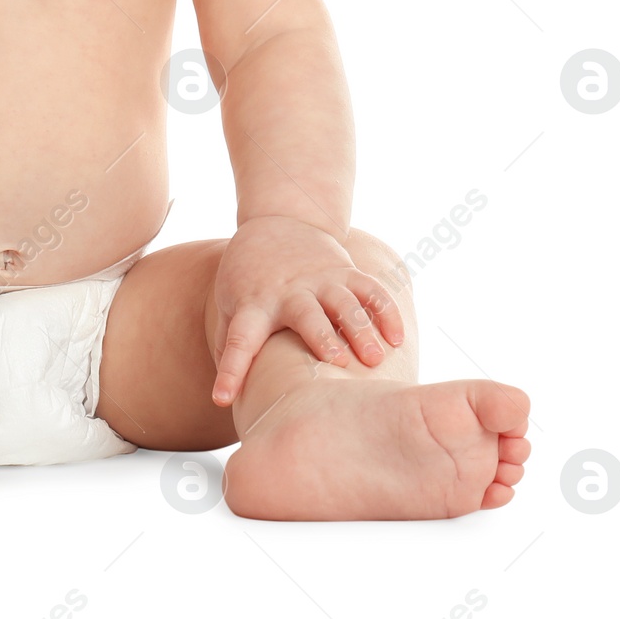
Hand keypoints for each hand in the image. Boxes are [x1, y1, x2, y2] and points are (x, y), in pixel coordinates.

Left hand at [210, 215, 403, 406]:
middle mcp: (288, 291)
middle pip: (305, 314)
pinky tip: (397, 338)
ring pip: (344, 302)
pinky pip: (371, 289)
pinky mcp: (345, 270)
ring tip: (376, 359)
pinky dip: (386, 312)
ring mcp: (319, 279)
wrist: (275, 220)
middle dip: (321, 336)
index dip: (231, 370)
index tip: (221, 397)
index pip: (238, 339)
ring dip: (361, 329)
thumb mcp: (227, 303)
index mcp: (253, 305)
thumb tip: (225, 398)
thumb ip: (226, 345)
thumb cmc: (249, 276)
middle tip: (338, 362)